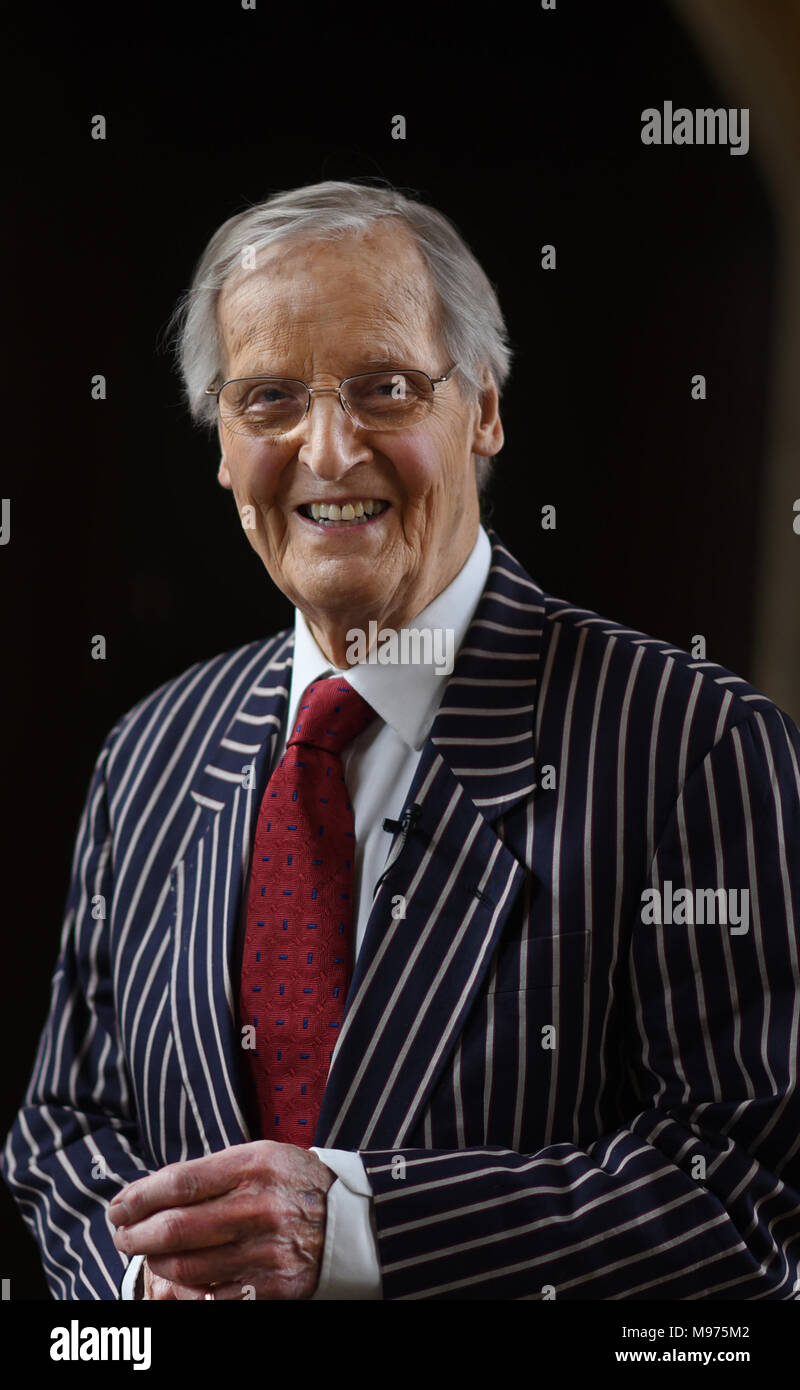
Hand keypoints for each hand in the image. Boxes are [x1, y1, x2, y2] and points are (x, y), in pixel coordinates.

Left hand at [110, 1141, 335, 1299]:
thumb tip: (150, 1193)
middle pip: (176, 1228)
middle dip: (136, 1235)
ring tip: (147, 1256)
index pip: (180, 1183)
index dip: (140, 1197)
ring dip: (154, 1264)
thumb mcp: (260, 1157)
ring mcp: (265, 1250)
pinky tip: (176, 1279)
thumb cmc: (292, 1183)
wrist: (350, 1220)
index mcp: (254, 1166)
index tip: (118, 1206)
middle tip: (121, 1235)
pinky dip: (186, 1290)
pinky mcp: (272, 1286)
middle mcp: (259, 1207)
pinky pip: (211, 1295)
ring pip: (186, 1267)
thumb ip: (210, 1171)